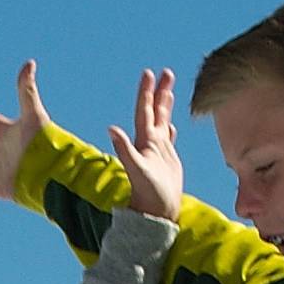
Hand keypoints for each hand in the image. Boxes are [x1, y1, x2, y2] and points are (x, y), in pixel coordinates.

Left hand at [108, 66, 184, 220]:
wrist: (156, 212)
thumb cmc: (147, 193)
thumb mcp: (136, 169)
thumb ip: (125, 149)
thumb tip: (111, 128)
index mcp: (144, 141)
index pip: (144, 110)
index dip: (146, 92)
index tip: (149, 73)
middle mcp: (150, 142)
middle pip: (155, 110)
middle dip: (160, 91)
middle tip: (166, 72)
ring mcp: (159, 150)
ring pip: (162, 121)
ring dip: (165, 105)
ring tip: (169, 89)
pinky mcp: (167, 160)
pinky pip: (169, 139)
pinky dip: (170, 128)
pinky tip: (172, 124)